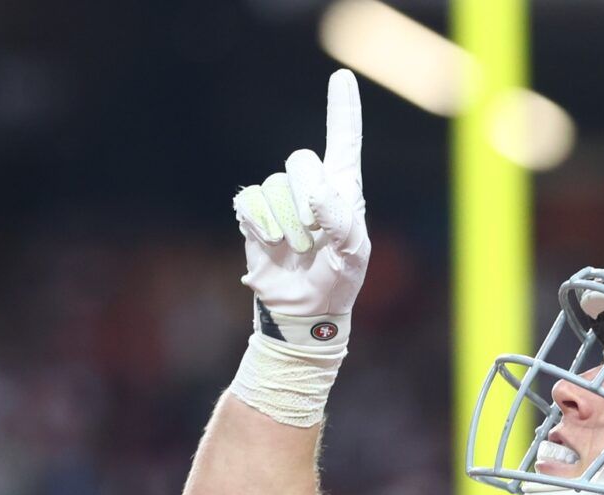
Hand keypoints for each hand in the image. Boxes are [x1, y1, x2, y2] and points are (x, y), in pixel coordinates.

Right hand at [231, 69, 369, 345]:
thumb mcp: (353, 256)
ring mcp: (281, 198)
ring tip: (297, 250)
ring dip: (286, 225)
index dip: (342, 108)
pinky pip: (249, 202)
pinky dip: (260, 226)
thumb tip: (316, 196)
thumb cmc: (338, 280)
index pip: (344, 139)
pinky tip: (272, 245)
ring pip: (274, 186)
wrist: (305, 309)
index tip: (342, 76)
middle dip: (307, 198)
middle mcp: (310, 185)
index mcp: (343, 188)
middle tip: (314, 235)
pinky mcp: (254, 214)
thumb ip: (342, 223)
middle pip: (300, 160)